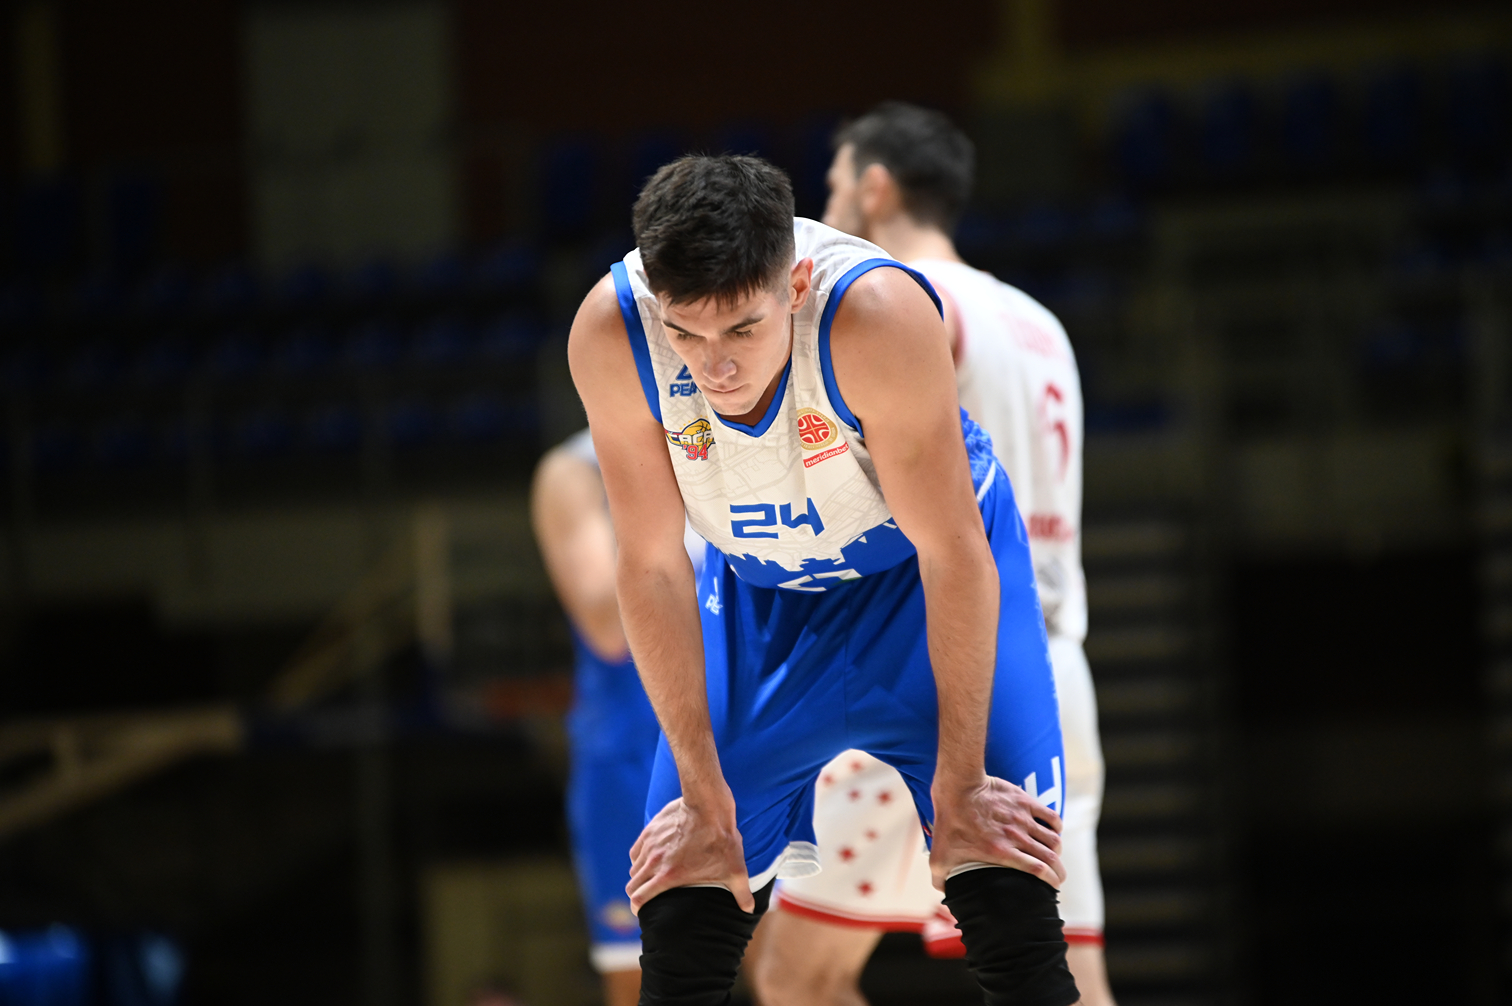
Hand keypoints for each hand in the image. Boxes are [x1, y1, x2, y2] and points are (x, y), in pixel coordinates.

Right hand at [627, 792, 754, 913]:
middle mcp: (654, 862)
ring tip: (650, 879)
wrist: (709, 805)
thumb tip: (749, 910)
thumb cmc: (722, 839)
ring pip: (634, 868)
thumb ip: (741, 893)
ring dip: (639, 876)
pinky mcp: (650, 831)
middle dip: (637, 893)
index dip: (637, 908)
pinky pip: (636, 851)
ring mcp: (650, 845)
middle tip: (645, 897)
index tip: (642, 911)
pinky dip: (639, 858)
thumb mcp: (735, 869)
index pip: (639, 898)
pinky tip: (650, 859)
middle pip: (632, 885)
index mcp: (669, 875)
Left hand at [928, 775, 1064, 890]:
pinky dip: (1056, 827)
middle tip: (1059, 877)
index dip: (1051, 880)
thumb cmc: (949, 822)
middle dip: (1059, 871)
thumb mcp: (939, 855)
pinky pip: (1050, 816)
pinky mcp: (1024, 802)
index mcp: (1001, 852)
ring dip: (1057, 850)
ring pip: (1053, 839)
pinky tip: (1054, 831)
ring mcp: (1022, 818)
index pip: (1037, 870)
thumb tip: (942, 893)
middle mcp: (1016, 837)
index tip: (1054, 886)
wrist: (957, 787)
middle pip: (1050, 857)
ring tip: (1055, 856)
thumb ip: (941, 878)